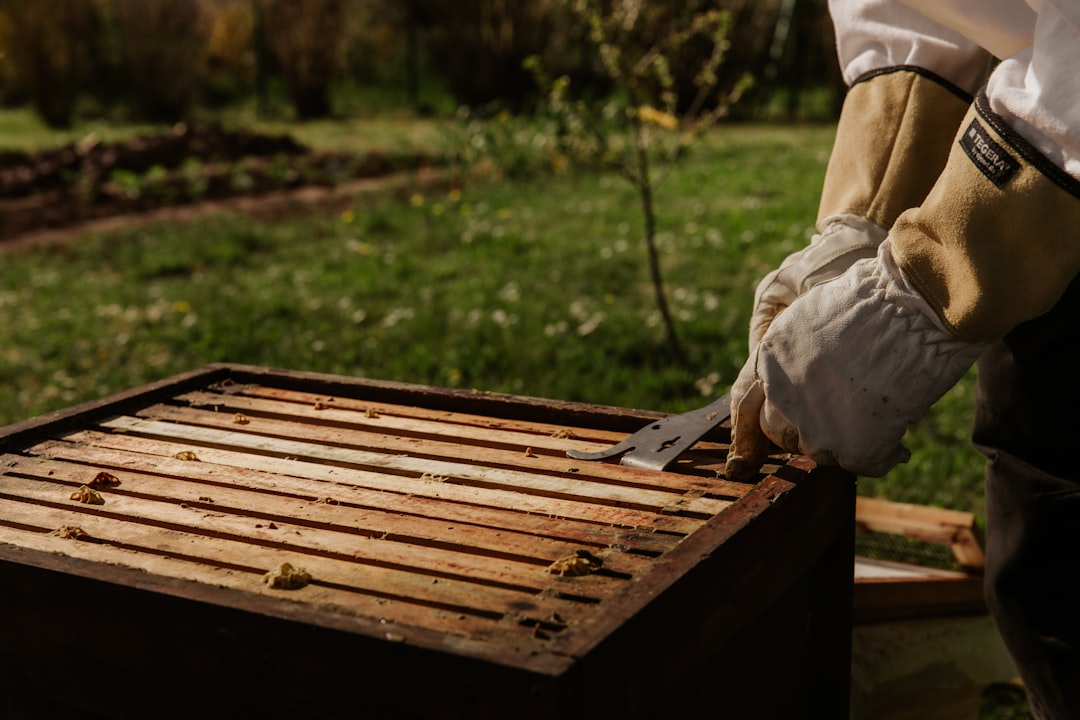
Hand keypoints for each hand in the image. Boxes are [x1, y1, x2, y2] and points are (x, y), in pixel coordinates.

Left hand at [726, 239, 987, 480]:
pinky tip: (899, 447)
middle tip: (837, 421)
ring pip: (818, 450)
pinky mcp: (853, 445)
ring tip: (872, 430)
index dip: (777, 410)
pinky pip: (864, 463)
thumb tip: (809, 372)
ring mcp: (815, 425)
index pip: (751, 402)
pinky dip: (884, 457)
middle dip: (805, 428)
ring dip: (842, 443)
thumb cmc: (876, 297)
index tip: (795, 416)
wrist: (915, 305)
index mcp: (769, 359)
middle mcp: (782, 395)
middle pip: (778, 431)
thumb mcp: (815, 312)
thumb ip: (800, 348)